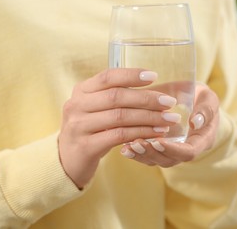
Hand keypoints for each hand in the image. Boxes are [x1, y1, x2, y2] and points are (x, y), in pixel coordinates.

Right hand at [58, 68, 179, 187]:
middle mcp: (76, 105)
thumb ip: (115, 97)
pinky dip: (141, 133)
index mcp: (81, 90)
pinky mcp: (85, 146)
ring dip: (149, 118)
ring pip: (120, 117)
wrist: (67, 160)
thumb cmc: (89, 130)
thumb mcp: (95, 108)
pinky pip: (119, 136)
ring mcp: (79, 126)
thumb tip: (153, 88)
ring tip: (168, 120)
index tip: (154, 75)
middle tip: (169, 102)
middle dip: (146, 98)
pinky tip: (156, 134)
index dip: (131, 75)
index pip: (107, 77)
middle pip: (116, 97)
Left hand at [120, 83, 219, 166]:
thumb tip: (195, 122)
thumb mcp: (208, 99)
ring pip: (155, 160)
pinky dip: (135, 153)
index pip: (188, 152)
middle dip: (152, 153)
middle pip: (169, 160)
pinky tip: (124, 148)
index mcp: (201, 140)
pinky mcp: (158, 148)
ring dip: (141, 155)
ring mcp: (170, 151)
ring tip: (129, 146)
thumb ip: (206, 110)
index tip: (159, 140)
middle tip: (138, 143)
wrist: (191, 99)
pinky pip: (146, 155)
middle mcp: (185, 149)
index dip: (173, 149)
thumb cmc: (201, 98)